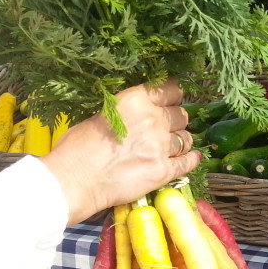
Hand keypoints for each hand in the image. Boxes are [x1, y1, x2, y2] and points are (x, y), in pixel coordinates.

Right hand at [41, 81, 200, 224]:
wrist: (75, 179)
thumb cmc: (77, 148)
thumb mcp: (100, 115)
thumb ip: (125, 112)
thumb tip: (134, 114)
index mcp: (136, 100)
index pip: (169, 89)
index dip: (173, 95)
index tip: (172, 99)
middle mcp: (153, 119)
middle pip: (180, 115)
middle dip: (175, 121)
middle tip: (168, 128)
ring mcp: (161, 146)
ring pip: (185, 139)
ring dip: (181, 141)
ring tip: (174, 146)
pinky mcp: (164, 171)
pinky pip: (187, 163)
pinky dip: (191, 160)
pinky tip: (192, 158)